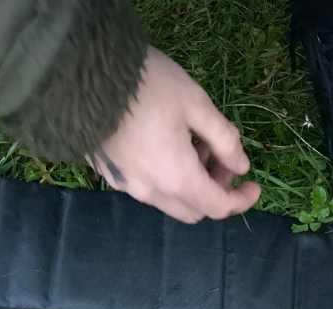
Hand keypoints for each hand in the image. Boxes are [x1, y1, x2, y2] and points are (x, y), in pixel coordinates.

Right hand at [89, 47, 260, 223]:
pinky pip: (146, 187)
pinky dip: (166, 177)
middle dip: (215, 191)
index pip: (218, 207)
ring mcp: (126, 185)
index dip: (241, 200)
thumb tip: (241, 166)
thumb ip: (225, 139)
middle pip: (193, 210)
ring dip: (190, 183)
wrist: (79, 73)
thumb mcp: (196, 104)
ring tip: (195, 144)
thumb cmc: (145, 85)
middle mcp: (150, 191)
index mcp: (177, 179)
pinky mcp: (109, 173)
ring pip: (169, 200)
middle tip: (223, 160)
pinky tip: (166, 144)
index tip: (254, 185)